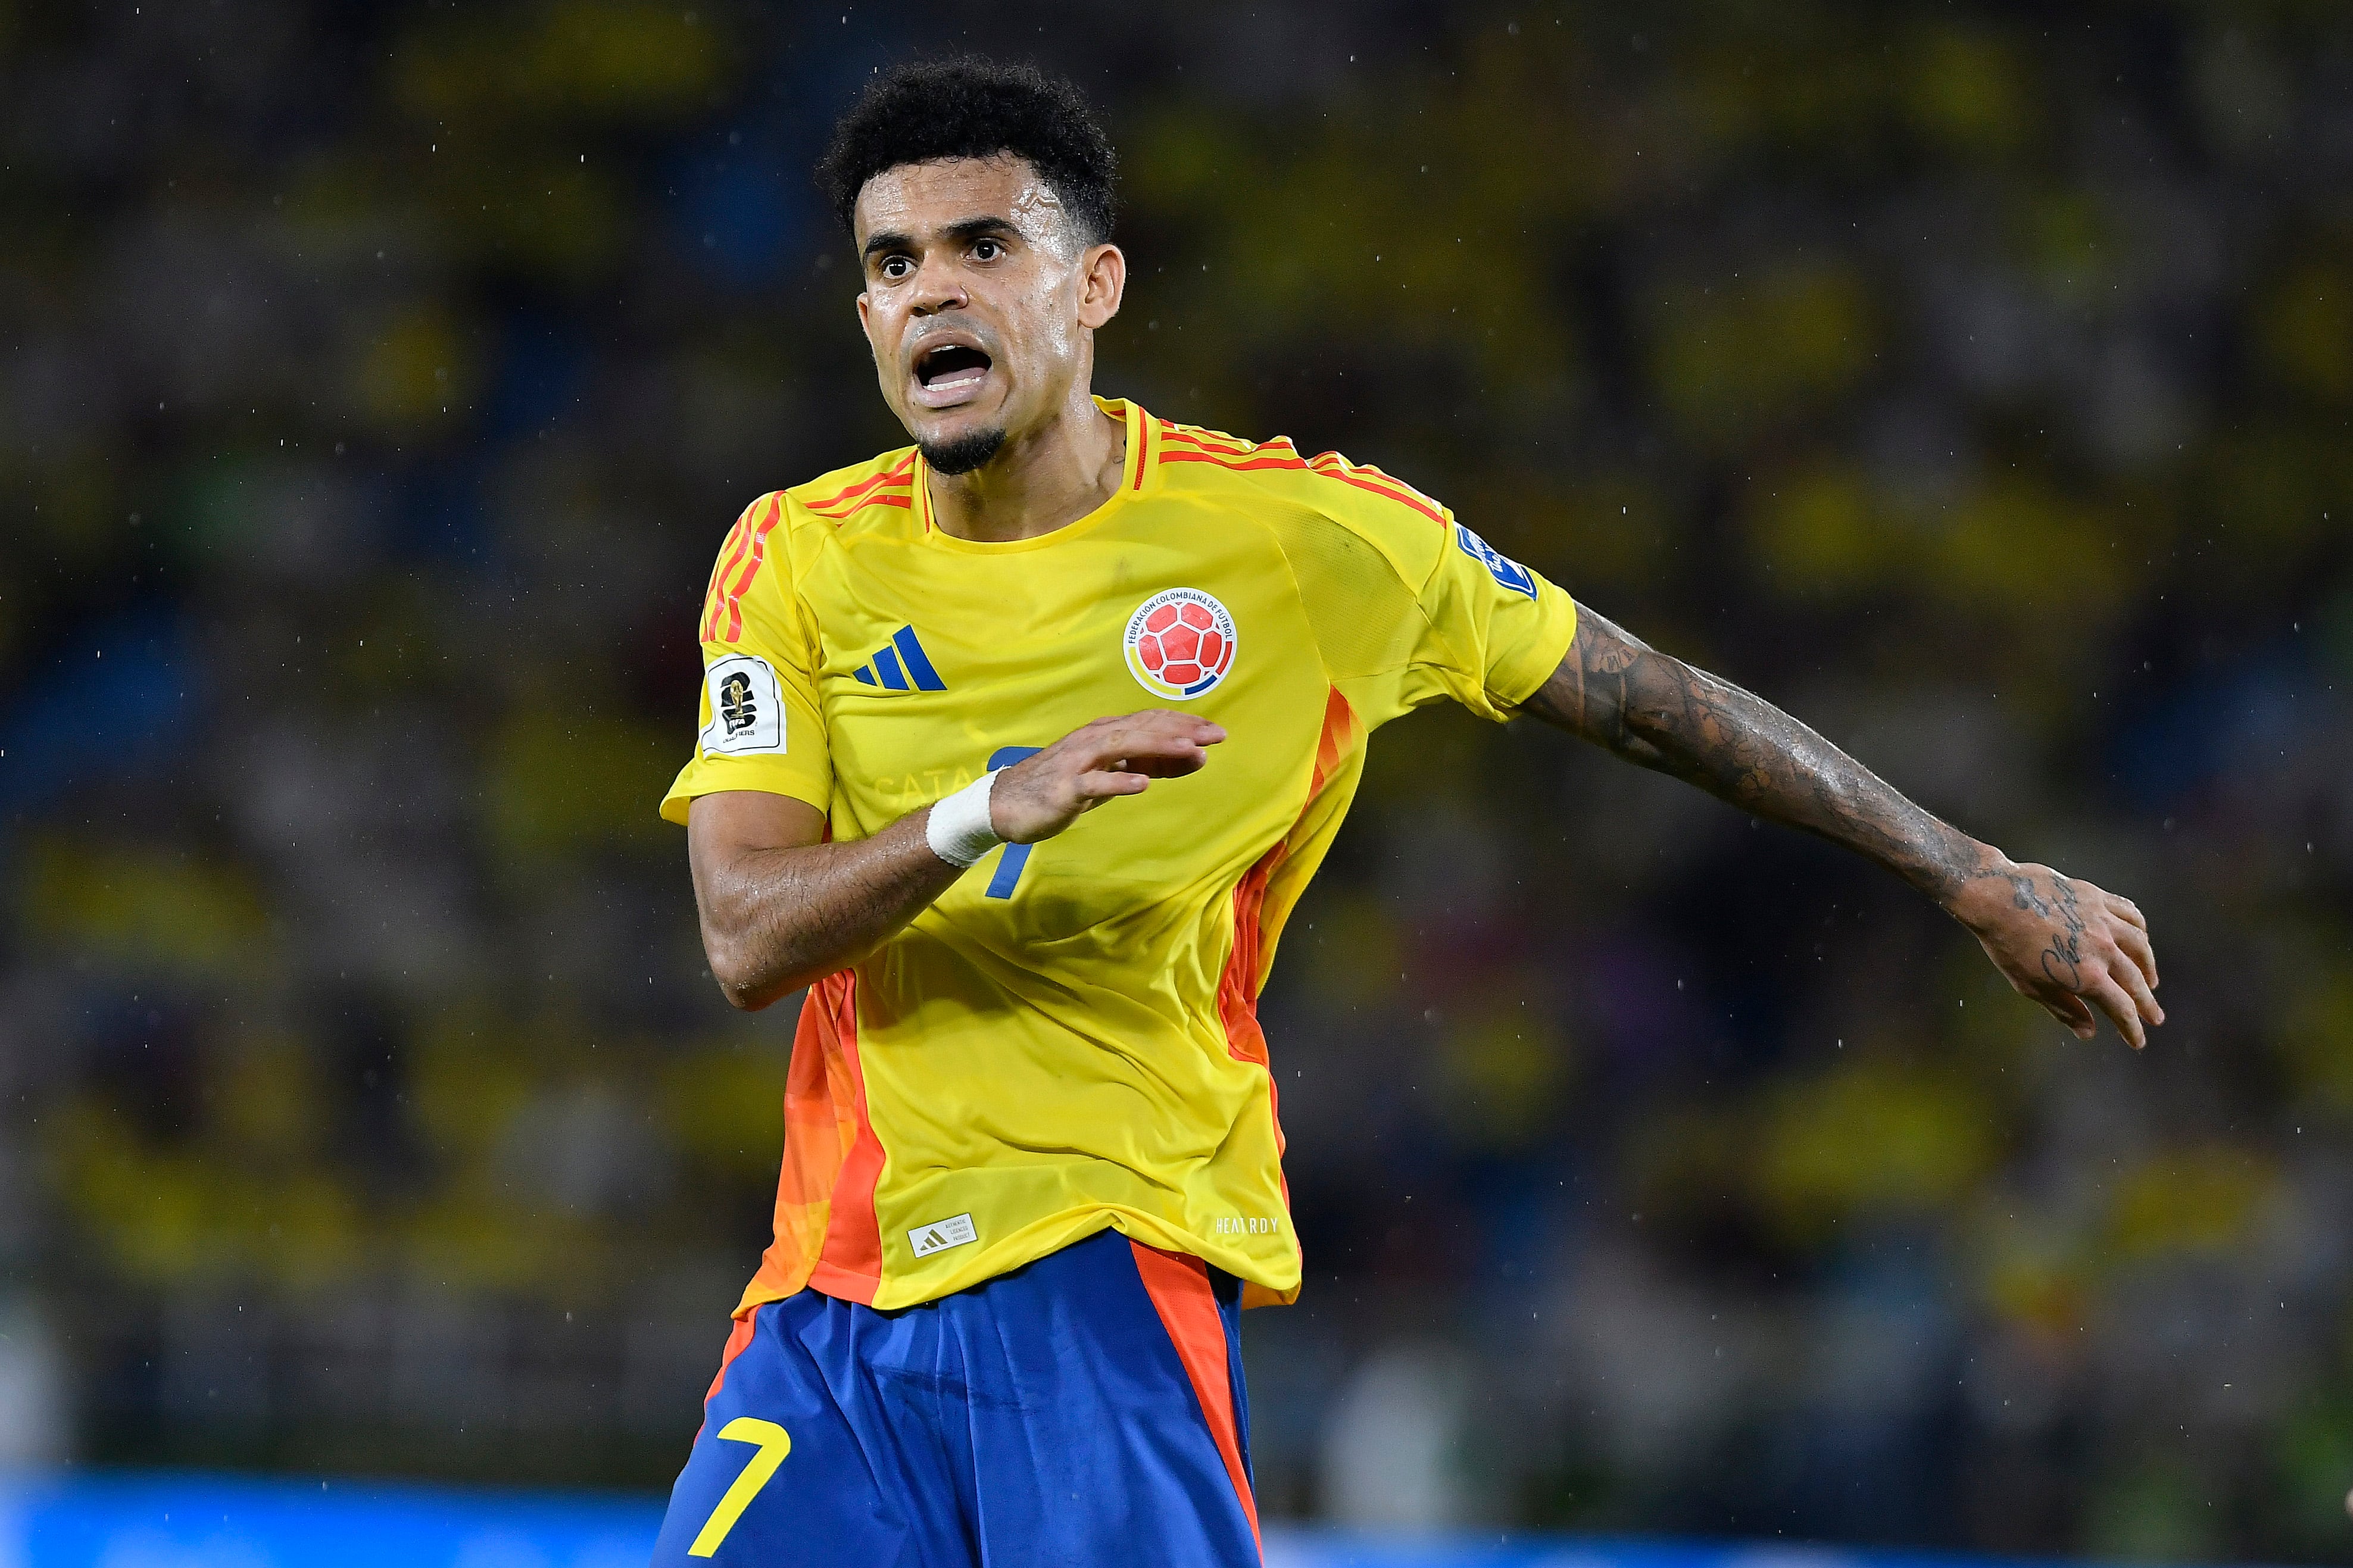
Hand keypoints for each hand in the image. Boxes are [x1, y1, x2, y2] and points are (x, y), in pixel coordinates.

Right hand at [989, 711, 1224, 844]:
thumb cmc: (1065, 786)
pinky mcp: (1066, 788)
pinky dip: (1119, 781)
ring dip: (1159, 747)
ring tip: (1191, 751)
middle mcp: (1094, 739)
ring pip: (1123, 747)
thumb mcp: (1112, 774)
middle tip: (1217, 736)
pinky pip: (1095, 783)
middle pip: (1143, 728)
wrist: (1007, 804)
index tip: (1217, 732)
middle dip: (1182, 731)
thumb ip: (1151, 765)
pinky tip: (1143, 784)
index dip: (1185, 724)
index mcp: (1106, 733)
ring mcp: (1079, 762)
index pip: (1151, 722)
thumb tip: (1196, 757)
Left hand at [1948, 860, 2162, 1047]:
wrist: (1997, 899)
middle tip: (2155, 1017)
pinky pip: (2130, 913)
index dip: (2132, 1029)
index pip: (2121, 1009)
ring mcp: (2103, 921)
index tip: (2138, 1042)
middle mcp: (2103, 949)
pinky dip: (2140, 928)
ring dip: (2148, 967)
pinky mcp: (2097, 898)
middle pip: (2136, 981)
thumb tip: (2089, 1033)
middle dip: (2147, 1003)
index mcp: (2088, 976)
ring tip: (2150, 980)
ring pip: (2140, 946)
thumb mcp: (2031, 987)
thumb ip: (2064, 1009)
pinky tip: (2140, 937)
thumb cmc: (2007, 946)